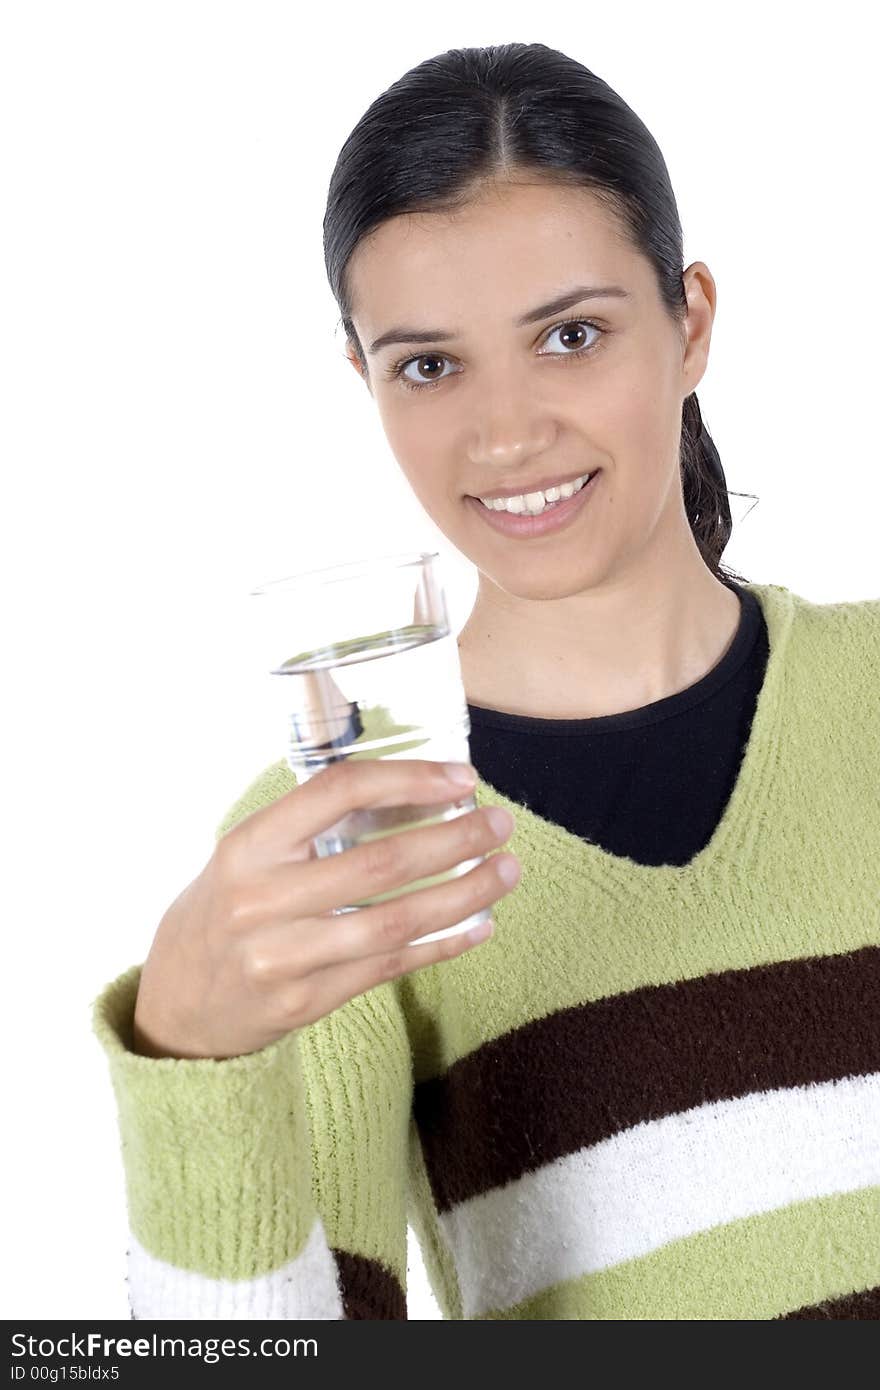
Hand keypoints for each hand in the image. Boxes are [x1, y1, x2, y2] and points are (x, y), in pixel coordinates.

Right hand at [132, 759, 519, 1059]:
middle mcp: (262, 899)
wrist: (178, 1001)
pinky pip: (389, 968)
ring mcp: (283, 956)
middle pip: (379, 864)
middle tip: (501, 824)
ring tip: (506, 871)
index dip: (407, 779)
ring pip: (394, 923)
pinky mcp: (305, 1002)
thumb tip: (414, 789)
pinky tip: (480, 925)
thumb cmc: (226, 907)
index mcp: (249, 845)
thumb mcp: (248, 853)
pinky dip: (442, 945)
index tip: (461, 777)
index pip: (337, 791)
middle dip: (454, 840)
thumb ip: (311, 825)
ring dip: (463, 895)